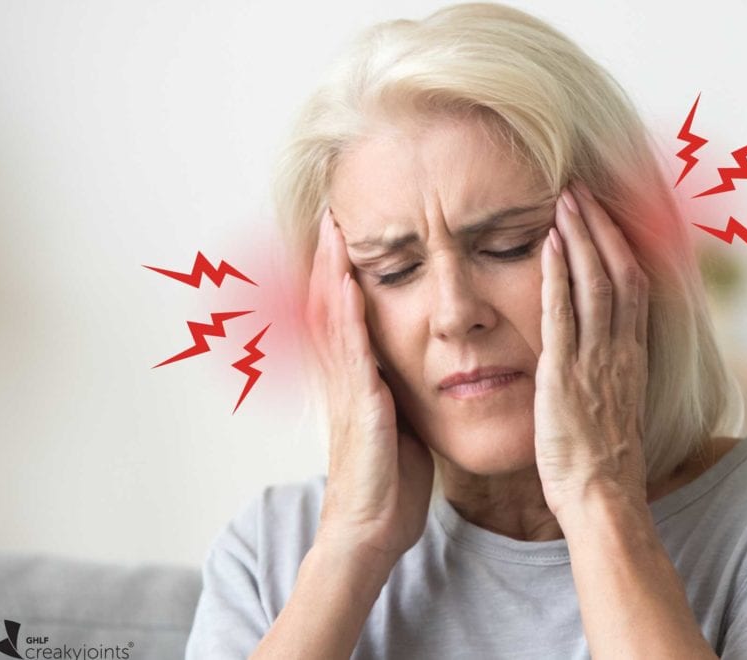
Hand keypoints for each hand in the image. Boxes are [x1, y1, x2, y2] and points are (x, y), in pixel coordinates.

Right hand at [304, 208, 434, 562]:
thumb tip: (415, 376)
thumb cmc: (390, 485)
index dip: (345, 276)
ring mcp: (349, 392)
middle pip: (332, 307)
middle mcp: (346, 380)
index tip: (348, 238)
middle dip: (331, 261)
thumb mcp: (399, 428)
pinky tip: (351, 284)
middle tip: (331, 216)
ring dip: (333, 274)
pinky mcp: (361, 408)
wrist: (371, 530)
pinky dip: (349, 316)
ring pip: (335, 320)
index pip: (348, 317)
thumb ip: (400, 396)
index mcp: (359, 383)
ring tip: (334, 232)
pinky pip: (352, 353)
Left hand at [535, 181, 650, 519]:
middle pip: (620, 271)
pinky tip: (547, 244)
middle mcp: (620, 349)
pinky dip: (556, 274)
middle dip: (600, 227)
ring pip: (596, 282)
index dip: (620, 244)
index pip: (634, 284)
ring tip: (566, 200)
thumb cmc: (603, 459)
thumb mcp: (615, 404)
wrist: (602, 494)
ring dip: (580, 237)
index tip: (604, 214)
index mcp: (633, 355)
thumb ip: (610, 370)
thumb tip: (603, 351)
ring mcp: (595, 359)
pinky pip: (562, 313)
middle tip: (582, 189)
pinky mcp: (565, 373)